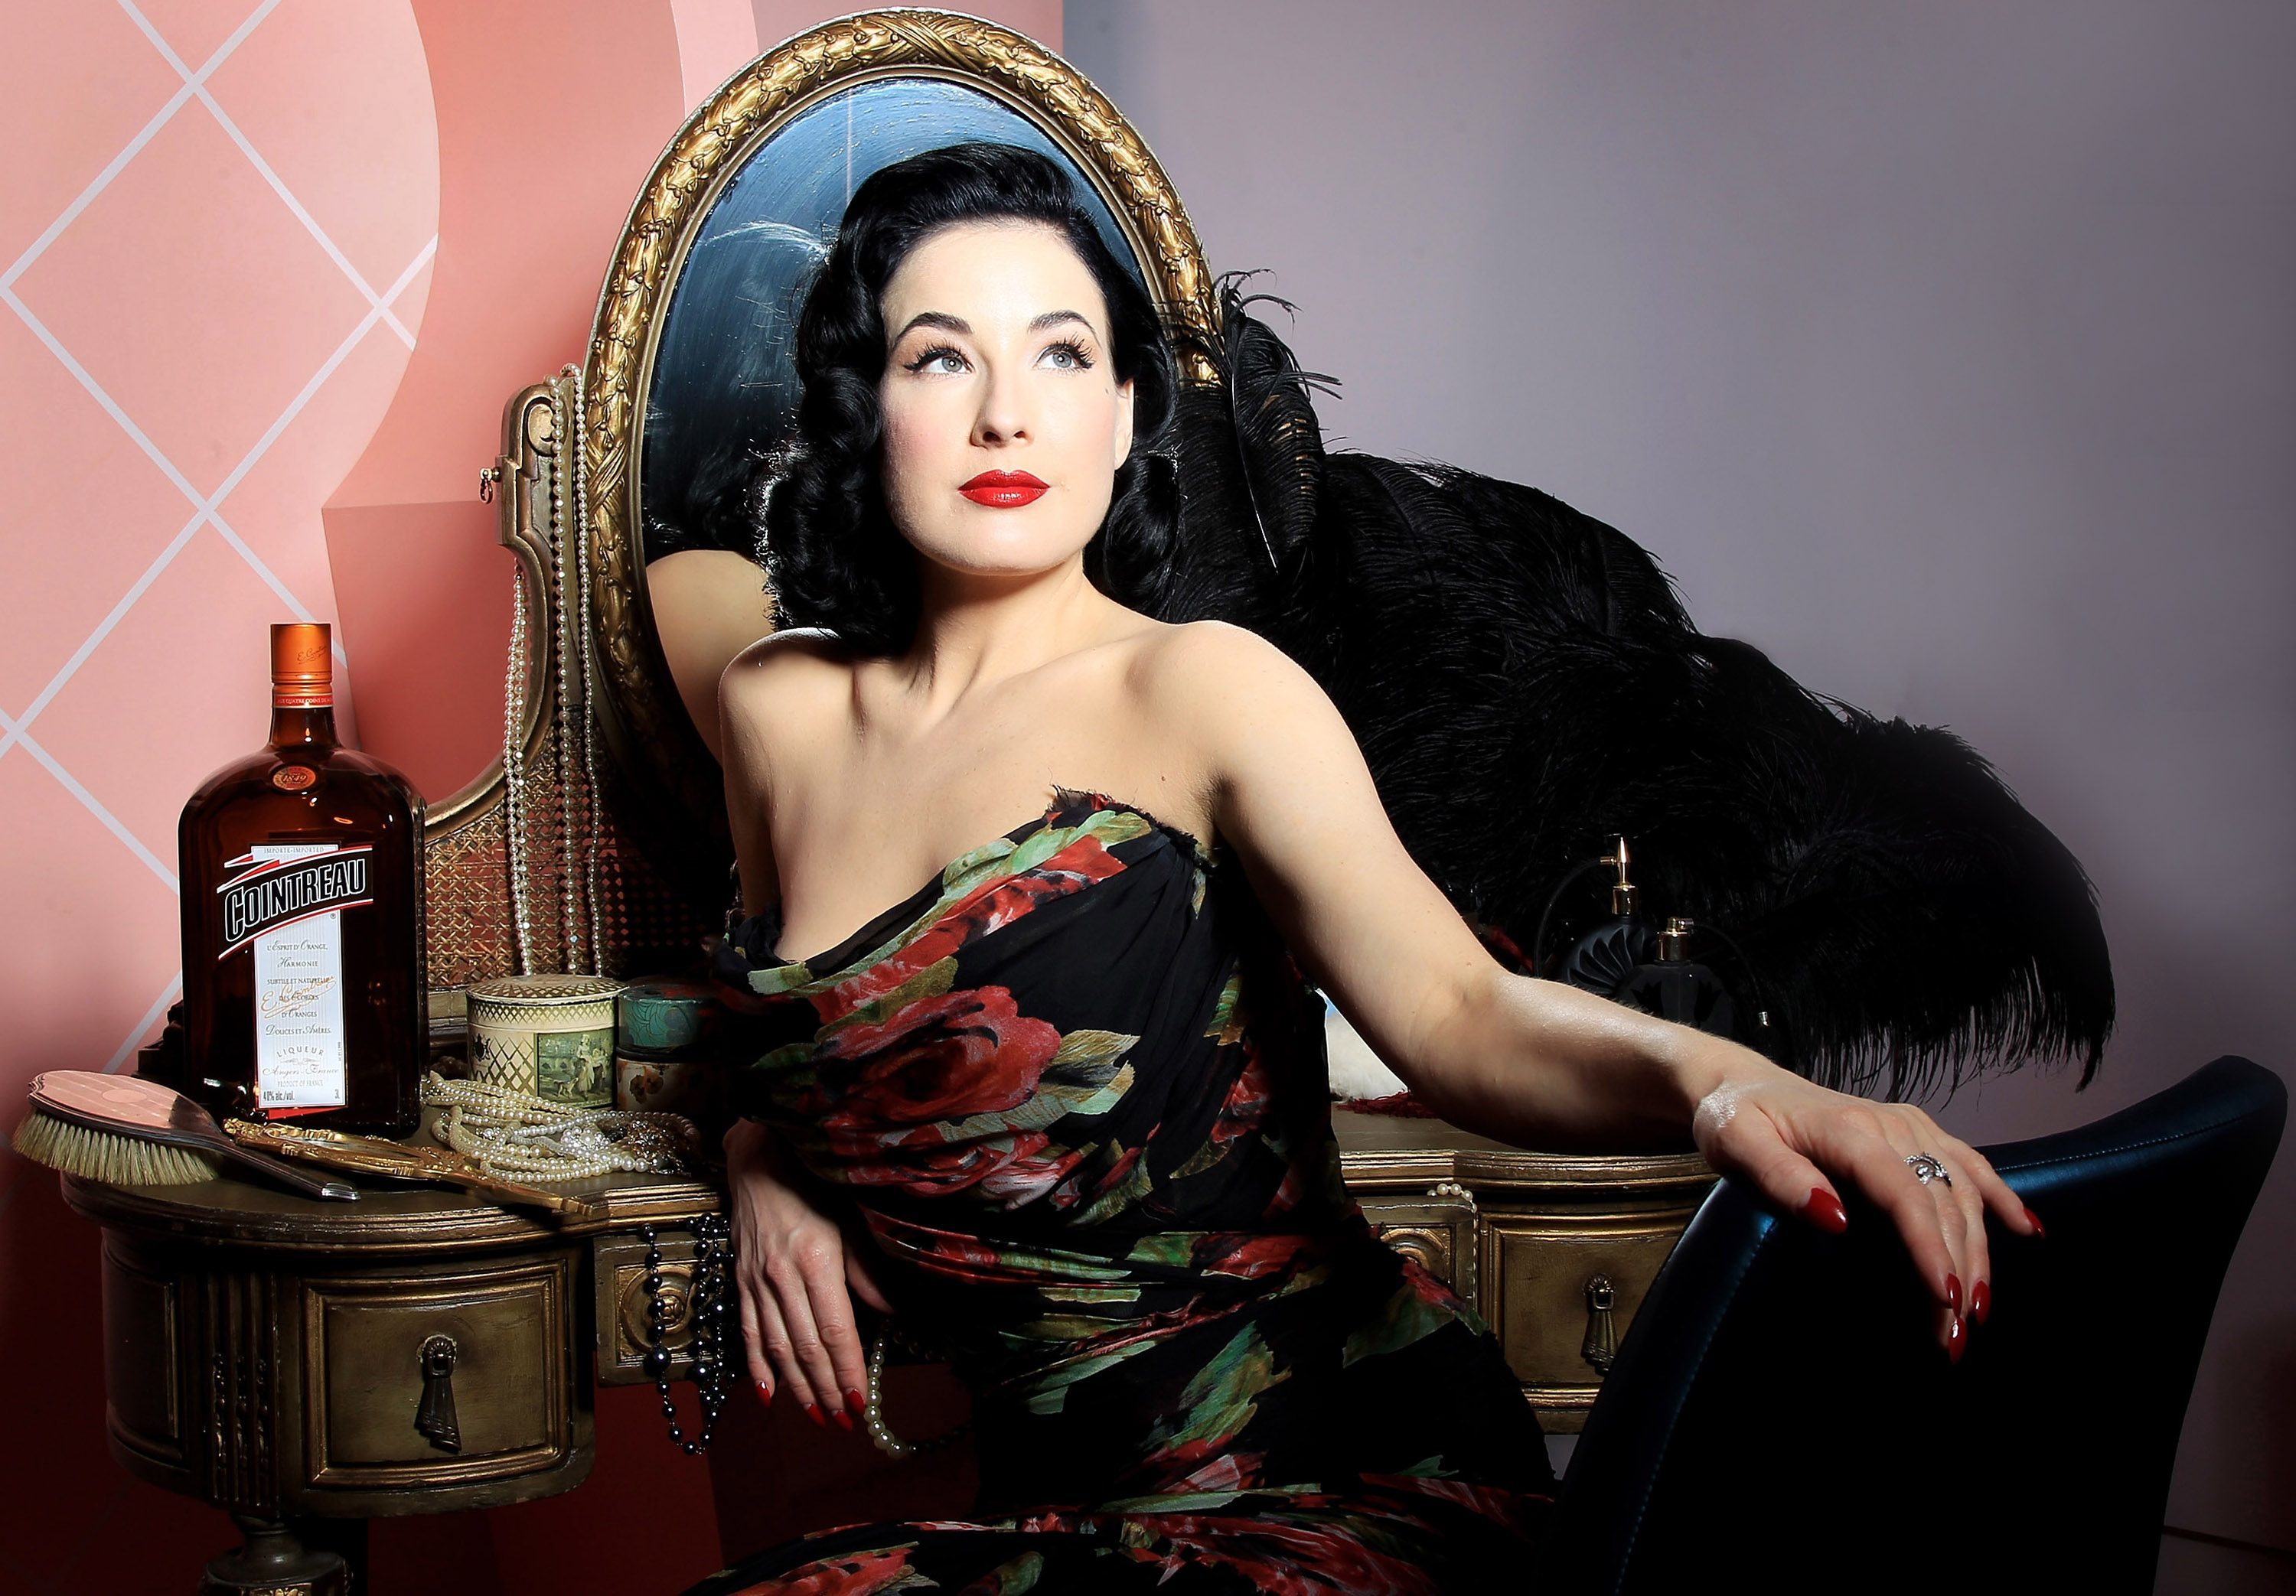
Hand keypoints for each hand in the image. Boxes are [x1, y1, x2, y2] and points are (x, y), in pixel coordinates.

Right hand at [723, 1118, 892, 1426]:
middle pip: (806, 1348)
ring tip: (815, 1418)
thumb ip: (866, 1269)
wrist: (757, 1158)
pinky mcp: (740, 1281)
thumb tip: (891, 1313)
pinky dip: (757, 1368)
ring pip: (778, 1348)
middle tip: (843, 1423)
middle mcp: (782, 1276)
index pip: (835, 1329)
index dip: (848, 1370)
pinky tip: (767, 1396)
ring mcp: (756, 1281)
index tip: (862, 1402)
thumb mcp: (849, 1218)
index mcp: (816, 1259)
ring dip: (797, 1388)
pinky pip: (749, 1333)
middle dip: (826, 1390)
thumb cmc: (813, 1183)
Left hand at [1685, 1053, 2042, 1356]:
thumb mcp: (1736, 1145)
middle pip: (1940, 1200)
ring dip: (1979, 1253)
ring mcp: (1908, 1126)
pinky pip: (1969, 1163)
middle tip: (1954, 1335)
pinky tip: (2027, 1231)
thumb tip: (1835, 1218)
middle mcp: (1889, 1125)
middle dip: (1956, 1269)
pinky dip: (2001, 1197)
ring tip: (1977, 1312)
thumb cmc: (1735, 1119)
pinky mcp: (1916, 1132)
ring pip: (1963, 1191)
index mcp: (1847, 1130)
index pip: (1902, 1192)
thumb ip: (1781, 1178)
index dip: (1928, 1245)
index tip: (1943, 1297)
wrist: (1742, 1086)